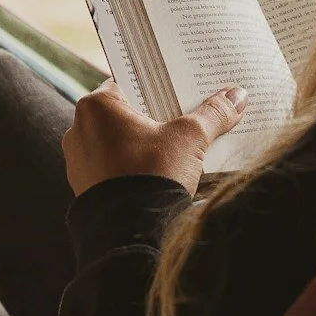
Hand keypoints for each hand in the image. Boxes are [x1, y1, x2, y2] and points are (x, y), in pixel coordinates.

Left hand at [63, 82, 247, 194]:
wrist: (133, 233)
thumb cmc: (152, 175)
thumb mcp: (189, 138)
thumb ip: (212, 114)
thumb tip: (237, 96)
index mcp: (96, 106)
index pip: (128, 82)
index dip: (155, 86)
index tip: (175, 90)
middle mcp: (79, 129)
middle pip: (124, 113)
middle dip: (152, 117)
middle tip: (182, 117)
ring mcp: (79, 160)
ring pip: (116, 141)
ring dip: (140, 144)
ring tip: (173, 149)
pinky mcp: (85, 186)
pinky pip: (110, 167)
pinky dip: (130, 166)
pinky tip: (156, 173)